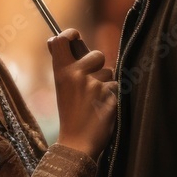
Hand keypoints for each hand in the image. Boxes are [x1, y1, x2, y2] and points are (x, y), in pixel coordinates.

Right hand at [50, 28, 117, 159]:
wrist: (77, 143)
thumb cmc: (70, 115)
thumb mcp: (61, 87)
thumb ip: (65, 65)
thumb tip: (61, 41)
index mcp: (61, 72)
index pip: (62, 40)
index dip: (70, 33)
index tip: (75, 37)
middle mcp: (75, 74)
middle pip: (96, 54)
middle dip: (98, 66)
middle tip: (89, 84)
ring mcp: (93, 84)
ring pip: (109, 72)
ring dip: (106, 83)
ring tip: (94, 100)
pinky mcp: (108, 94)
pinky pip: (116, 86)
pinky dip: (112, 96)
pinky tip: (102, 108)